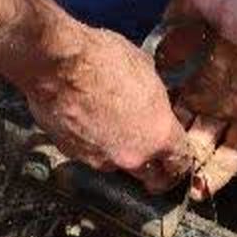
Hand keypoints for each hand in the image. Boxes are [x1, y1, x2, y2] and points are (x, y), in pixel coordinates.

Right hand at [21, 24, 193, 192]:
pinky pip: (88, 154)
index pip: (180, 161)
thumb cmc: (101, 60)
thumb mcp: (144, 68)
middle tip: (152, 159)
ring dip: (118, 152)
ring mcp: (99, 159)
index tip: (176, 155)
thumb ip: (153, 94)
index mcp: (158, 134)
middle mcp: (131, 155)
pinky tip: (85, 121)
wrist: (56, 65)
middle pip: (152, 176)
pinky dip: (90, 144)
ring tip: (111, 128)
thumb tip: (150, 95)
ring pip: (117, 165)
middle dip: (154, 170)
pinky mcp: (71, 154)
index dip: (180, 158)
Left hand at [166, 0, 236, 199]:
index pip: (236, 151)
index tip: (200, 191)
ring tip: (151, 161)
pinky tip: (141, 126)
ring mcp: (199, 86)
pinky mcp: (175, 70)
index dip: (220, 172)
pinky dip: (155, 114)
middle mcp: (225, 101)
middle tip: (167, 184)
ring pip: (182, 128)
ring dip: (170, 144)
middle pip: (204, 146)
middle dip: (189, 167)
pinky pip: (164, 100)